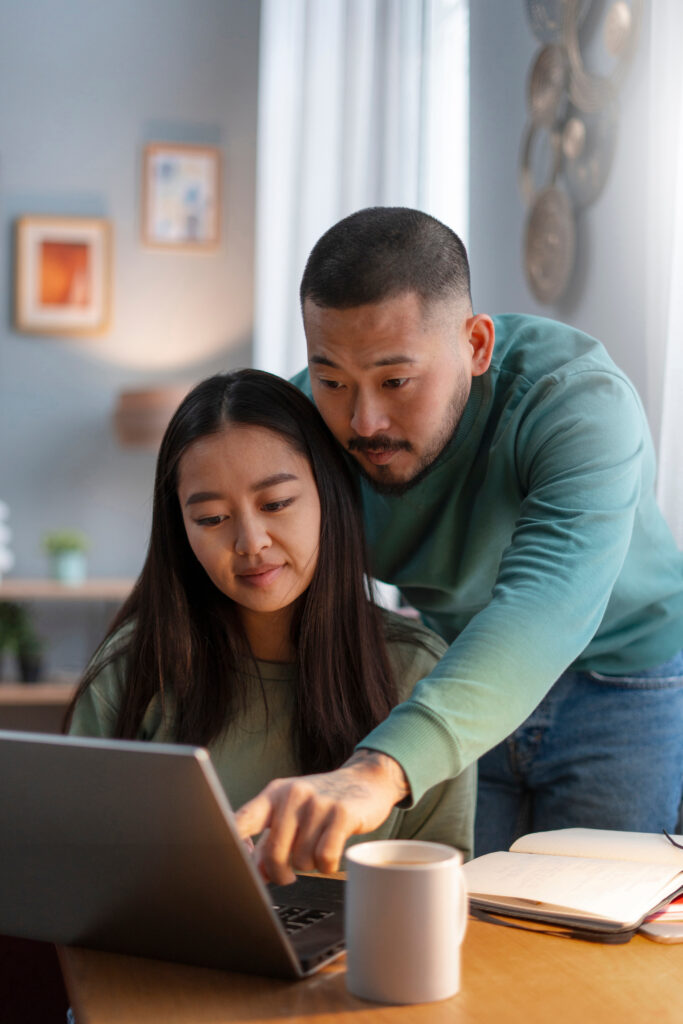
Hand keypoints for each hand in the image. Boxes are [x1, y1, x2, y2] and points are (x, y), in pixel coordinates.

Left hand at [234, 750, 409, 884]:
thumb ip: (270, 841)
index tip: (230, 866)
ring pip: (302, 859)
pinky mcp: (342, 813)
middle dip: (279, 873)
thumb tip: (255, 873)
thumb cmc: (322, 802)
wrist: (365, 780)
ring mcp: (318, 802)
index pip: (241, 820)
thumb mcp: (292, 814)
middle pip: (273, 852)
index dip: (230, 847)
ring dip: (310, 866)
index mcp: (274, 794)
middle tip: (287, 876)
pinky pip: (326, 857)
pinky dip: (328, 866)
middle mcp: (293, 794)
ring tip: (317, 850)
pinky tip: (331, 856)